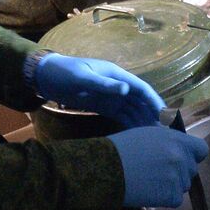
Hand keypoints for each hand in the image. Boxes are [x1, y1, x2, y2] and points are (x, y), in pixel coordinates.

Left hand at [32, 52, 163, 127]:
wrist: (45, 77)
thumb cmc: (64, 72)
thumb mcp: (82, 77)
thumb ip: (103, 84)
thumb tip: (125, 90)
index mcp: (116, 75)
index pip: (141, 88)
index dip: (154, 101)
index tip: (164, 114)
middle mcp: (118, 86)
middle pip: (140, 101)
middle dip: (152, 114)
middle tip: (164, 131)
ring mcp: (110, 97)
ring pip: (132, 110)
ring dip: (143, 121)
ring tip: (154, 137)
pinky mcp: (103, 106)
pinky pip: (121, 116)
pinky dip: (130, 125)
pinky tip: (136, 135)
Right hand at [107, 126, 208, 207]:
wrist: (107, 169)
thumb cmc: (123, 149)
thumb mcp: (149, 135)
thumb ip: (169, 142)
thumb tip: (177, 148)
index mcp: (178, 140)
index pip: (201, 150)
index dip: (193, 156)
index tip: (183, 159)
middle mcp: (182, 158)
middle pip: (192, 170)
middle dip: (179, 172)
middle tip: (157, 173)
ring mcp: (178, 178)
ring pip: (183, 186)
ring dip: (171, 186)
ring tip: (149, 181)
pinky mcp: (172, 196)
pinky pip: (175, 200)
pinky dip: (164, 199)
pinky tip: (148, 191)